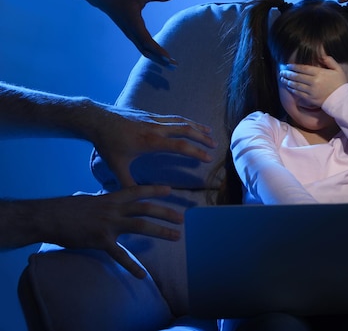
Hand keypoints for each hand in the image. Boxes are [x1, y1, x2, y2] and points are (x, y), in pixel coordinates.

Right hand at [44, 185, 182, 278]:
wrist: (49, 217)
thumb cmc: (67, 208)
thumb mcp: (91, 199)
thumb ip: (106, 202)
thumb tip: (112, 200)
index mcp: (111, 198)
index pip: (138, 191)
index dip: (155, 190)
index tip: (171, 190)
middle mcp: (114, 208)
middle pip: (146, 208)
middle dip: (165, 212)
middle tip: (182, 218)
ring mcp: (109, 224)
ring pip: (141, 226)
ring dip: (161, 231)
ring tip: (176, 236)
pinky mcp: (101, 240)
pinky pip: (120, 255)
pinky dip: (132, 265)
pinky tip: (142, 275)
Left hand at [90, 105, 216, 187]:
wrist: (97, 120)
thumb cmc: (107, 143)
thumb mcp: (116, 166)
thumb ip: (127, 182)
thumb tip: (136, 198)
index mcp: (151, 141)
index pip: (180, 146)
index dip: (196, 151)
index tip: (208, 157)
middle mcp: (156, 128)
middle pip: (186, 130)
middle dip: (202, 137)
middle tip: (215, 144)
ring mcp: (154, 119)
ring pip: (181, 121)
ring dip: (197, 126)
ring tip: (209, 132)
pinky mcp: (150, 115)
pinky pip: (173, 117)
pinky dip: (185, 121)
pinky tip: (189, 125)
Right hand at [95, 0, 178, 66]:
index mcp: (135, 25)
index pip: (148, 42)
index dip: (158, 51)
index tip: (168, 59)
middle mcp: (132, 34)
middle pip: (148, 51)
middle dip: (161, 60)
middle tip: (175, 66)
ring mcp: (131, 36)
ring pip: (145, 52)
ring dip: (157, 59)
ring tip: (170, 65)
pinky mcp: (131, 36)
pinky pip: (142, 48)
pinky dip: (152, 54)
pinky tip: (160, 58)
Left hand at [279, 56, 347, 106]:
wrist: (342, 99)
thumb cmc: (340, 83)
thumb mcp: (338, 69)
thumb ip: (329, 61)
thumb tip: (321, 55)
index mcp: (319, 73)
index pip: (303, 68)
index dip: (294, 67)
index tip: (288, 66)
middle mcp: (314, 81)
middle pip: (297, 76)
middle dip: (288, 74)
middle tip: (282, 72)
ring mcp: (311, 91)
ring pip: (296, 85)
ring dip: (288, 81)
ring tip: (282, 79)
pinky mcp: (311, 99)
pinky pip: (299, 93)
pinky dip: (292, 90)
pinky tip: (289, 87)